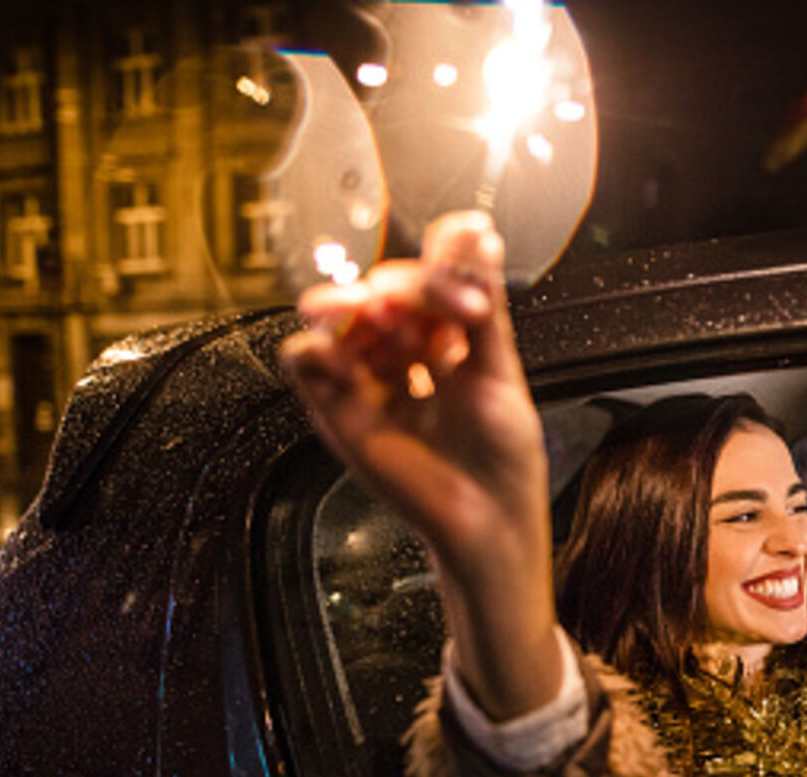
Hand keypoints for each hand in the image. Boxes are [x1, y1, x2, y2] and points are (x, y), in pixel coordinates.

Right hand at [280, 211, 542, 570]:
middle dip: (411, 288)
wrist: (487, 515)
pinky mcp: (338, 407)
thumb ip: (482, 299)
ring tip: (383, 321)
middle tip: (449, 309)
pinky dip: (320, 347)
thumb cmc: (502, 452)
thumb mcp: (499, 366)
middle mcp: (405, 349)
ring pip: (335, 311)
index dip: (442, 257)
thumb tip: (478, 232)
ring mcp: (369, 375)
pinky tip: (354, 362)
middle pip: (385, 286)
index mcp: (449, 334)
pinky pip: (303, 357)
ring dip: (356, 303)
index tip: (465, 246)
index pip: (430, 273)